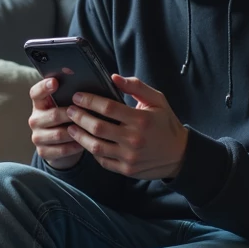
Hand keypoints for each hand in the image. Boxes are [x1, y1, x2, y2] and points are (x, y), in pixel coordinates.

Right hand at [29, 75, 83, 169]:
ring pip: (59, 134)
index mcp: (39, 104)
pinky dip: (75, 146)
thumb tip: (86, 89)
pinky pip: (62, 149)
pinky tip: (84, 143)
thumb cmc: (68, 121)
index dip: (44, 87)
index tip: (55, 82)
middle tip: (88, 113)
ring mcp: (37, 136)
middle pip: (54, 115)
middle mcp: (35, 119)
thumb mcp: (66, 107)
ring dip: (76, 132)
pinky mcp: (42, 151)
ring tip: (90, 130)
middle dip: (73, 115)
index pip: (36, 93)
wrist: (63, 146)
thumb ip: (71, 97)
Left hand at [64, 73, 188, 178]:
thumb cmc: (166, 124)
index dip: (89, 101)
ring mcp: (129, 157)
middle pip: (97, 127)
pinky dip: (92, 151)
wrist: (180, 155)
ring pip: (96, 146)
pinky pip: (102, 161)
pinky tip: (86, 142)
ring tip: (70, 127)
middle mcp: (134, 139)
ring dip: (79, 136)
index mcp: (141, 119)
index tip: (77, 96)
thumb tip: (113, 77)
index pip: (108, 108)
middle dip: (79, 117)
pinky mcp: (126, 170)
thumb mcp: (157, 100)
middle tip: (68, 110)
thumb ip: (136, 87)